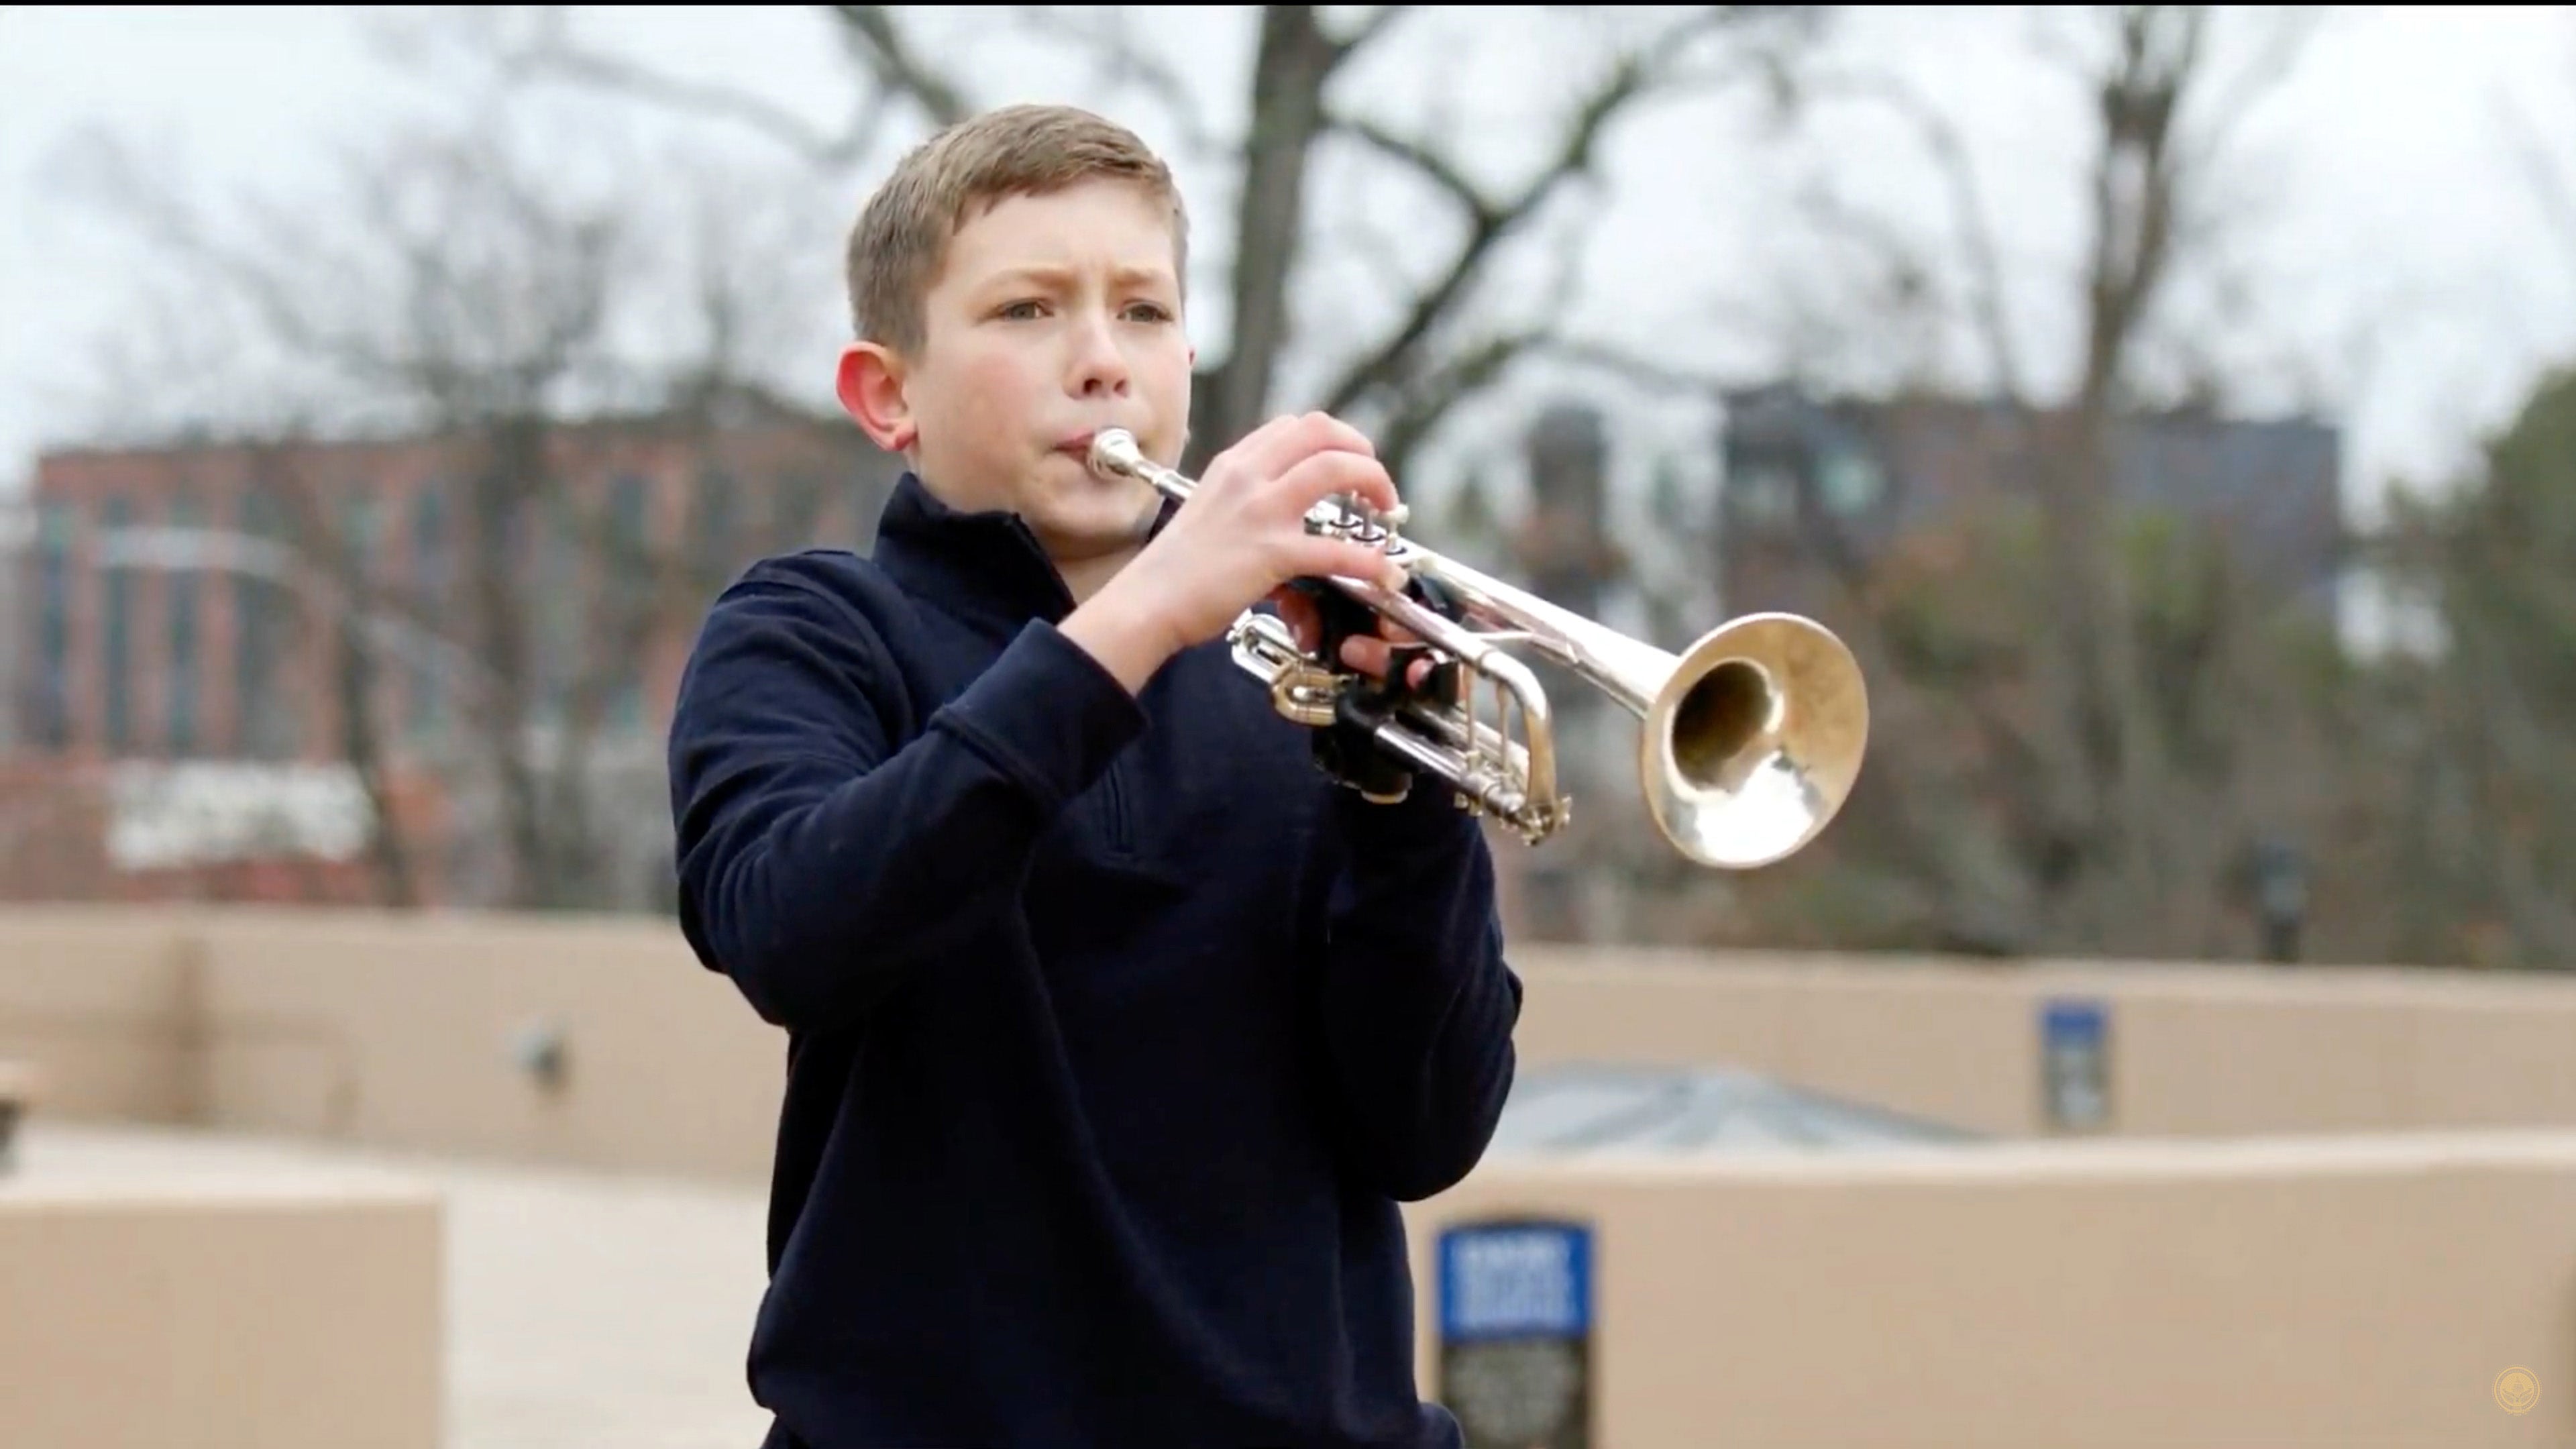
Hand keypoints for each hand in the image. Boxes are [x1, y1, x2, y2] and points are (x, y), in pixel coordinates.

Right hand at [1068, 412, 1411, 688]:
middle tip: (1375, 483)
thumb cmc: (1174, 570)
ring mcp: (1261, 511)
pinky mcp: (1271, 553)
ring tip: (1387, 511)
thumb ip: (1246, 503)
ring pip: (1337, 467)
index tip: (1347, 463)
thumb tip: (1284, 520)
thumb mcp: (1209, 513)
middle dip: (1362, 450)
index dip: (1333, 440)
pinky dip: (1371, 561)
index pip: (1295, 427)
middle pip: (1323, 432)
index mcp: (1234, 465)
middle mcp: (1249, 477)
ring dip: (1375, 483)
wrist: (1147, 602)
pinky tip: (1384, 574)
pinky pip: (1338, 549)